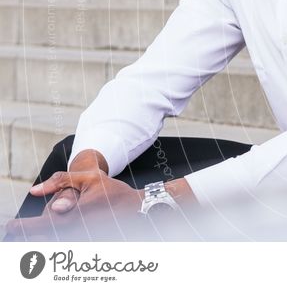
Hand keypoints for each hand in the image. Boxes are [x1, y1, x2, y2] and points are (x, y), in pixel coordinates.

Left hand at [5, 170, 146, 240]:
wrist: (139, 209)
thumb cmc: (114, 192)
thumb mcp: (89, 178)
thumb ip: (60, 181)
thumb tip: (34, 191)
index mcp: (72, 217)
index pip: (38, 226)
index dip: (21, 227)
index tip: (10, 226)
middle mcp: (75, 232)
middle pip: (42, 238)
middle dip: (30, 233)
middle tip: (18, 231)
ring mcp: (81, 240)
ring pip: (53, 242)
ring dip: (43, 237)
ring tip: (41, 229)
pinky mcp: (87, 243)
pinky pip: (65, 244)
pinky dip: (56, 240)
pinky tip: (60, 230)